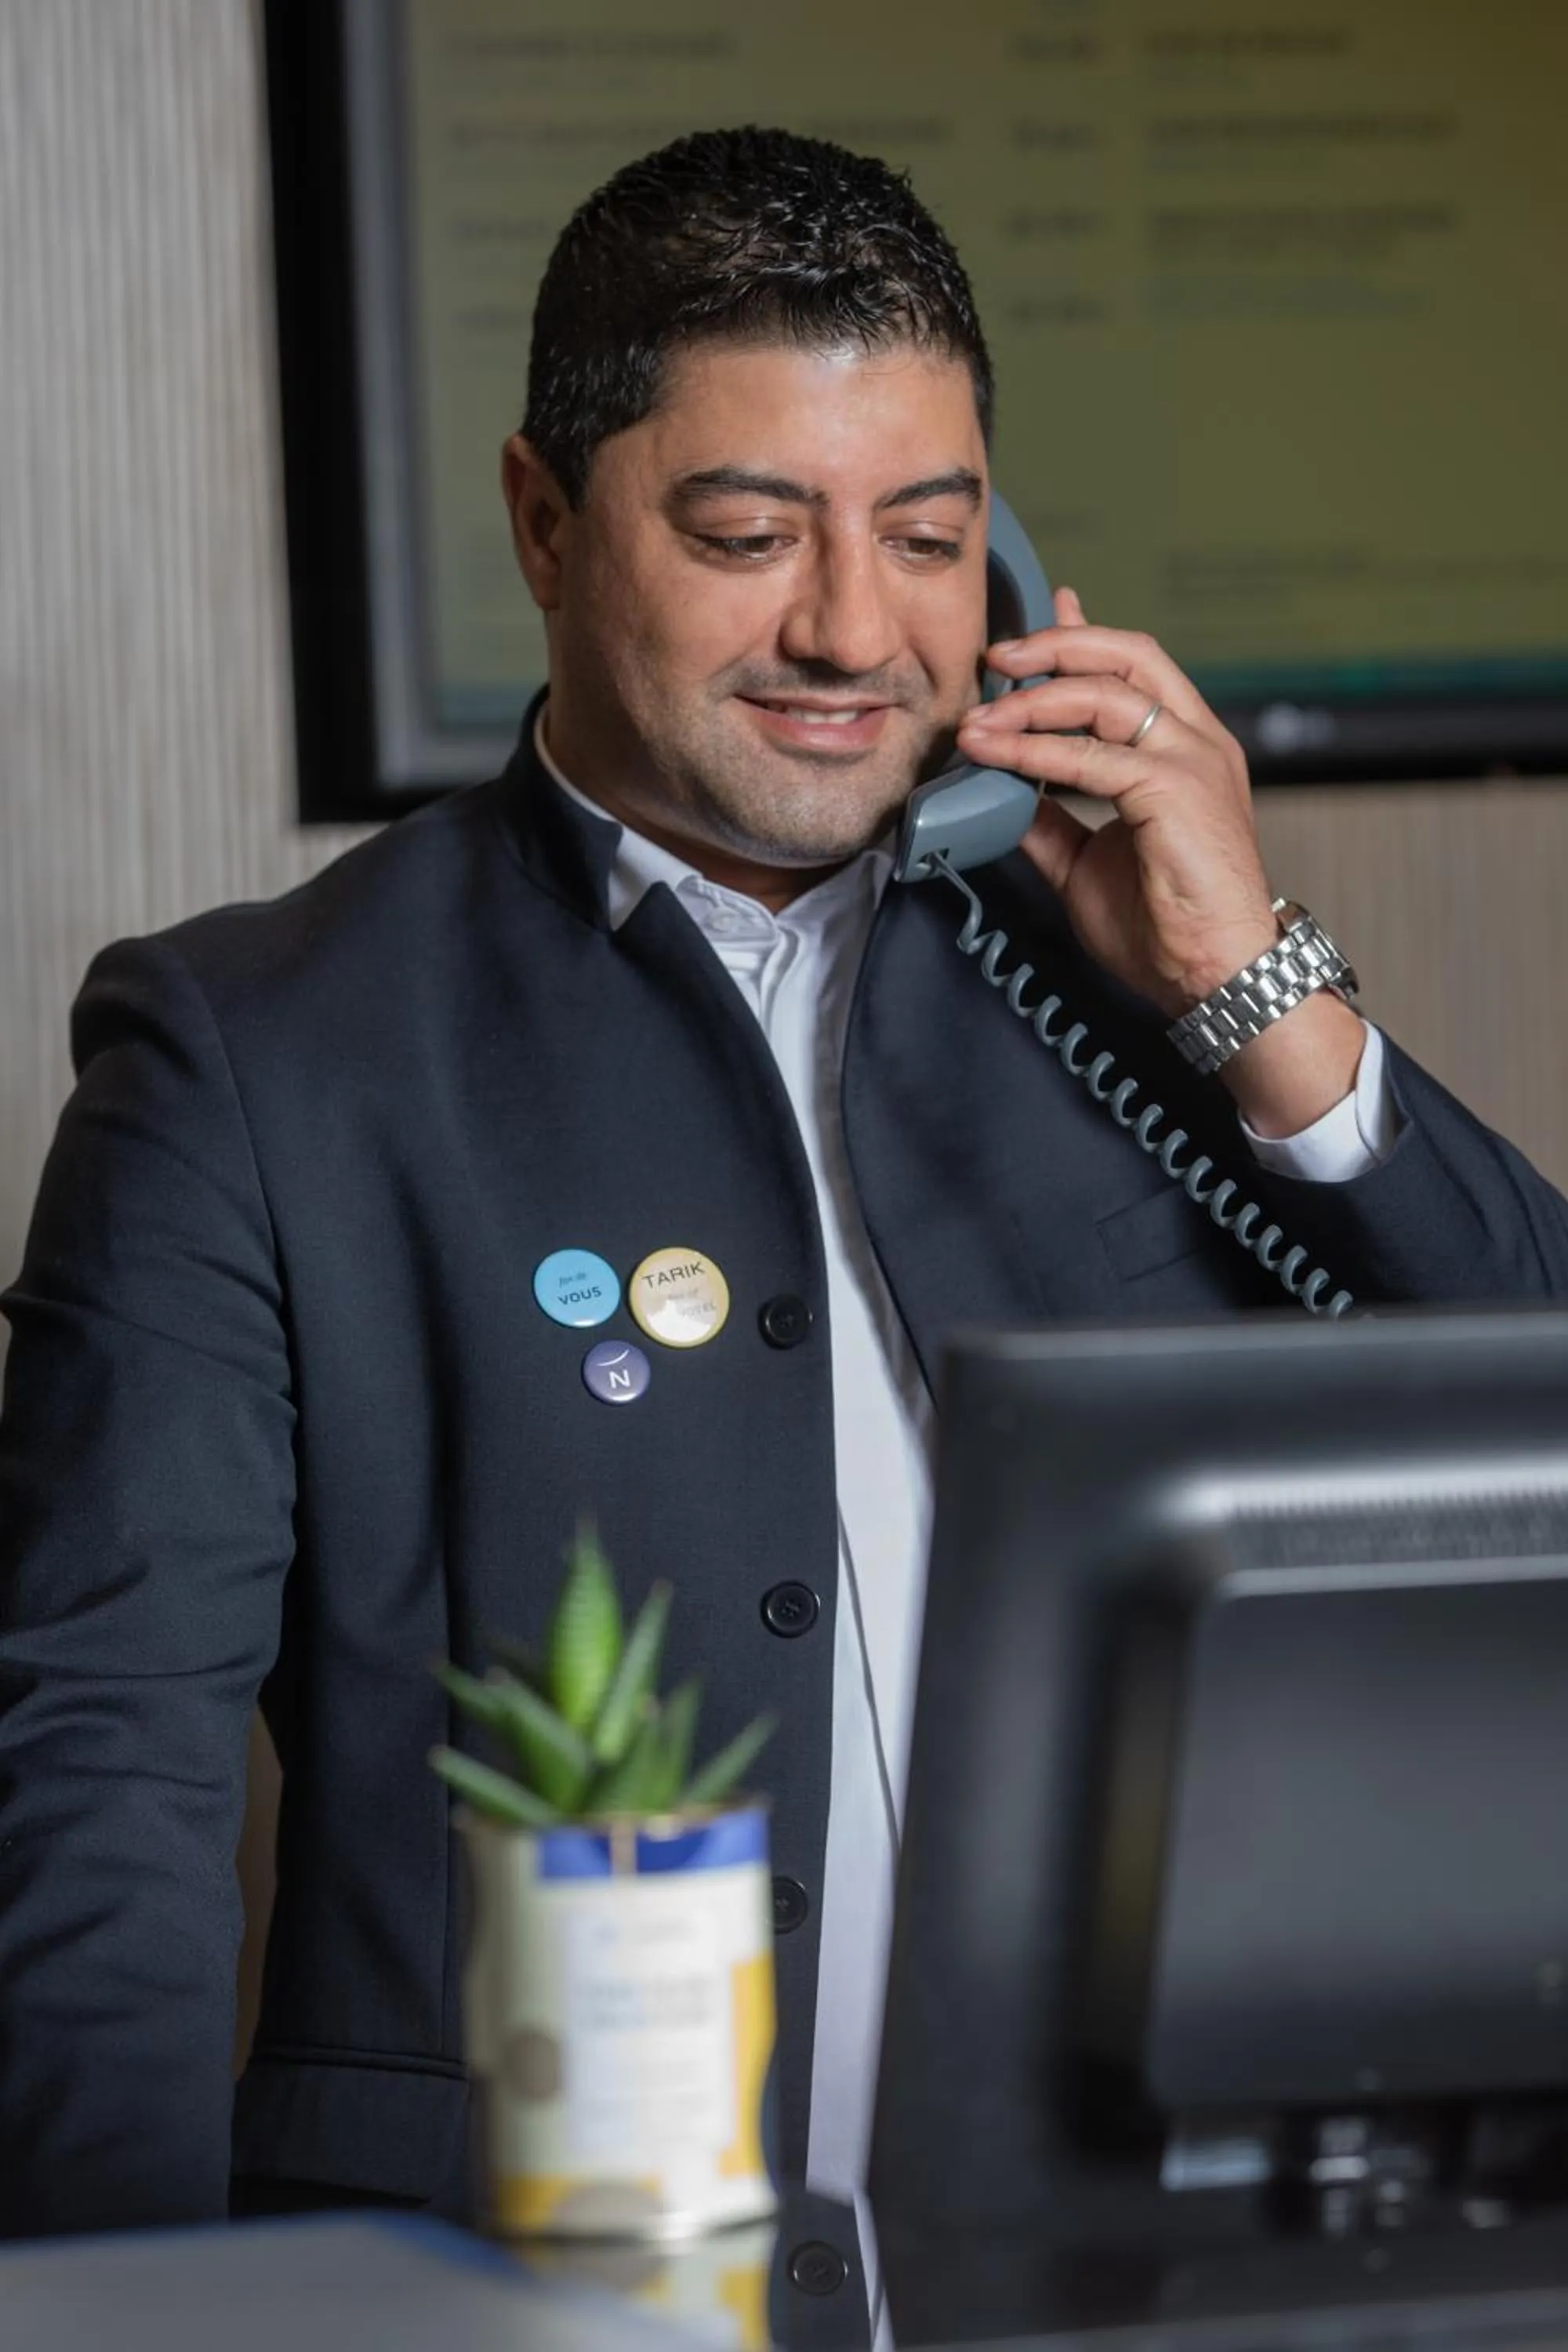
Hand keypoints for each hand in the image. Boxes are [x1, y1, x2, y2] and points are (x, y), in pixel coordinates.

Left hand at [955, 587, 1365, 1135]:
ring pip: (1104, 694)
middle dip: (1054, 645)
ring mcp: (1192, 759)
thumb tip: (999, 793)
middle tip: (996, 659)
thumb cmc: (1167, 928)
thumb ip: (1049, 821)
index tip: (1027, 637)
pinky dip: (1035, 752)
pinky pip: (1089, 757)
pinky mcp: (1177, 789)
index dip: (1080, 637)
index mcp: (1185, 749)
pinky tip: (996, 757)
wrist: (1215, 978)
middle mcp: (1196, 740)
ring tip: (980, 720)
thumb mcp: (1086, 863)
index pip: (1133, 667)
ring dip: (1031, 701)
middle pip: (1126, 654)